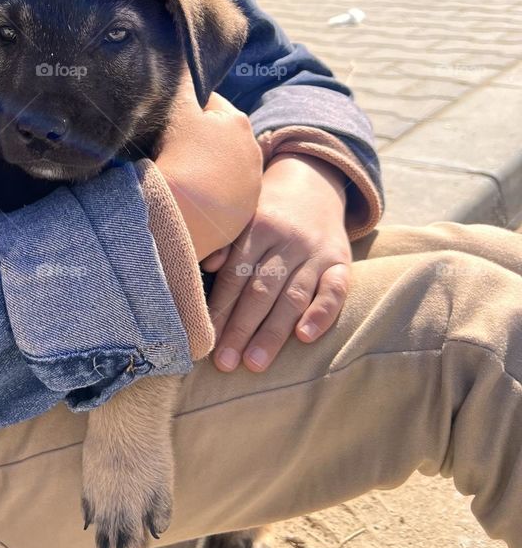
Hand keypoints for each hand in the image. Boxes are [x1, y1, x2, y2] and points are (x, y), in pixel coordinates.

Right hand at [154, 71, 262, 263]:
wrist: (184, 217)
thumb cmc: (179, 156)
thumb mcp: (178, 111)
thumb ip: (182, 82)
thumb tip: (181, 55)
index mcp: (238, 121)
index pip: (208, 103)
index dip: (184, 109)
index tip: (165, 122)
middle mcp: (253, 150)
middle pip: (217, 136)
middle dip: (198, 139)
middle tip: (170, 149)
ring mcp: (251, 184)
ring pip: (223, 165)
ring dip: (206, 166)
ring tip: (181, 175)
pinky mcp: (245, 212)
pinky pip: (225, 194)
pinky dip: (211, 193)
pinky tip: (192, 196)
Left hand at [200, 152, 351, 372]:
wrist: (314, 183)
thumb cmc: (267, 212)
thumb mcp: (244, 216)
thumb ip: (226, 242)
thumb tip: (207, 265)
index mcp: (258, 227)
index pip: (235, 276)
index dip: (220, 310)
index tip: (206, 341)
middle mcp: (287, 240)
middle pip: (261, 290)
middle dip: (241, 329)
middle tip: (225, 363)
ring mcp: (316, 252)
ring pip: (293, 296)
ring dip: (273, 333)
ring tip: (255, 363)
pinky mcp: (341, 262)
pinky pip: (335, 290)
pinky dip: (321, 314)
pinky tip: (305, 338)